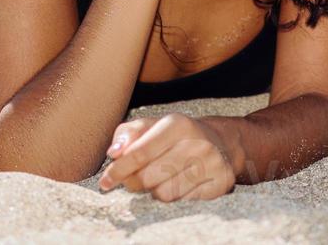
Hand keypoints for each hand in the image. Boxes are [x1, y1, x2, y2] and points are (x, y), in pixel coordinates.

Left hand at [98, 113, 235, 200]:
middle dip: (136, 183)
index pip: (139, 154)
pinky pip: (184, 203)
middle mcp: (198, 142)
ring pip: (165, 194)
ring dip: (155, 192)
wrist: (219, 142)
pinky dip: (176, 199)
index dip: (118, 170)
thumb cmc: (174, 137)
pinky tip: (178, 186)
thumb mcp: (151, 126)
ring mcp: (212, 163)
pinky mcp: (221, 182)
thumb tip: (114, 152)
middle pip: (149, 178)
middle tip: (137, 179)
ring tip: (160, 181)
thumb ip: (128, 134)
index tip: (105, 182)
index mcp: (177, 124)